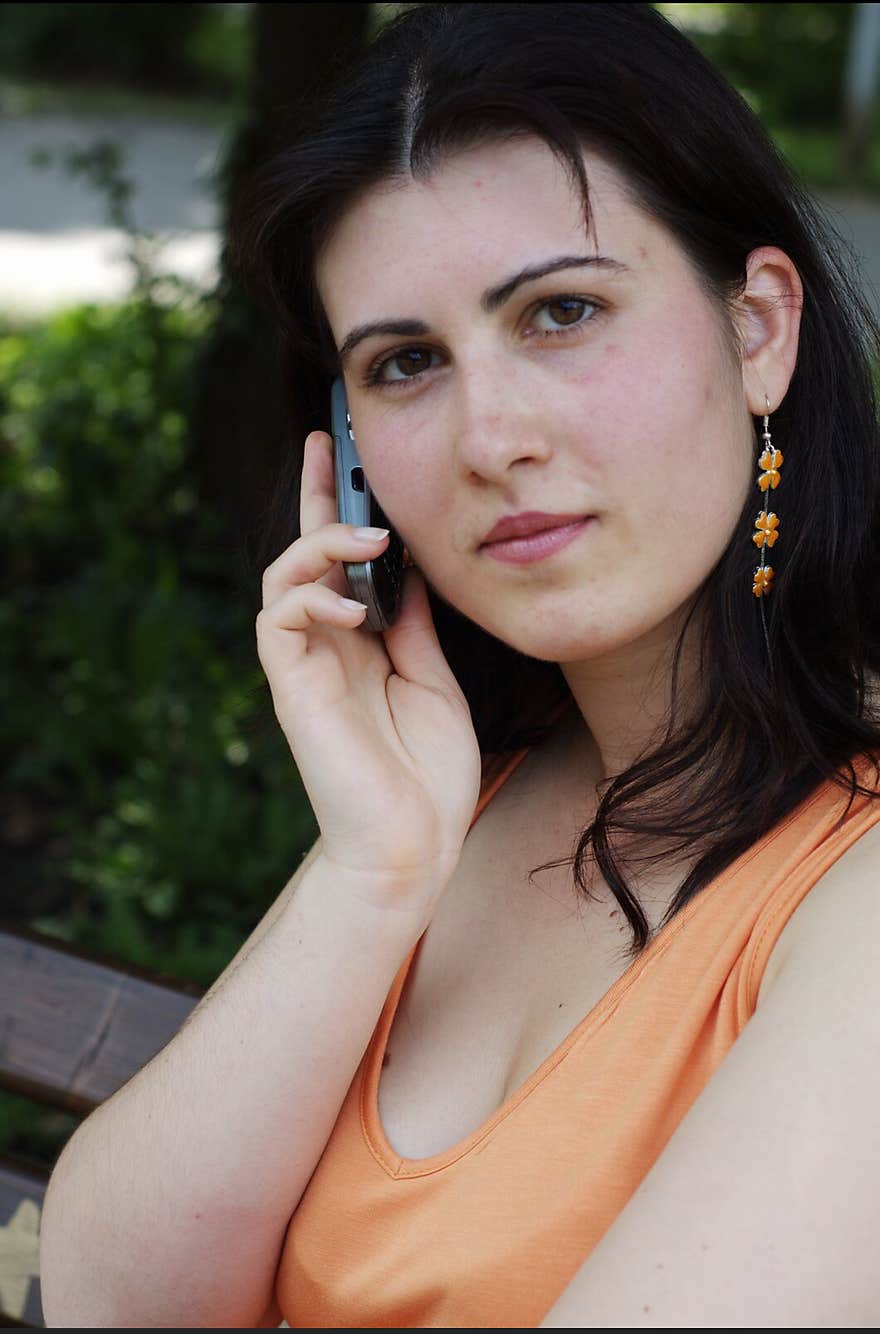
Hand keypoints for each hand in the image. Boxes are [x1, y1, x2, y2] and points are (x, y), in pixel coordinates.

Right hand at [255, 429, 481, 897]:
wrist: (413, 846)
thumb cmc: (428, 775)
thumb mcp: (433, 680)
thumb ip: (413, 624)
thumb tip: (408, 565)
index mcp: (361, 644)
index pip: (342, 562)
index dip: (338, 505)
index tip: (344, 452)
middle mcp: (326, 647)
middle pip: (302, 553)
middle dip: (312, 495)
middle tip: (327, 445)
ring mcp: (306, 666)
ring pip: (281, 577)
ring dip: (318, 546)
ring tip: (366, 541)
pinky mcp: (293, 689)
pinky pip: (277, 620)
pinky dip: (309, 598)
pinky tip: (353, 608)